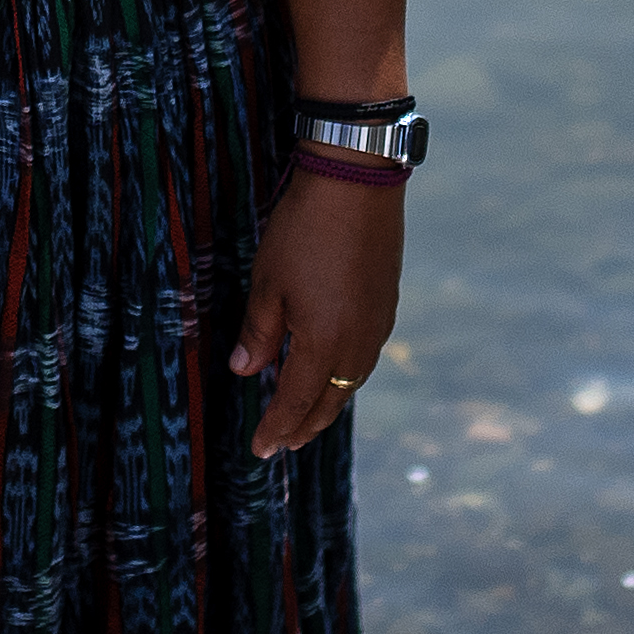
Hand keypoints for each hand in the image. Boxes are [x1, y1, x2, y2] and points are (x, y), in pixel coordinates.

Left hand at [231, 166, 401, 458]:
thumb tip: (246, 371)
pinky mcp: (387, 304)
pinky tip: (332, 370)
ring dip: (327, 402)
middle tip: (283, 443)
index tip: (260, 450)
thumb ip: (259, 333)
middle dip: (304, 426)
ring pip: (351, 381)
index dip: (276, 427)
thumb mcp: (267, 283)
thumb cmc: (304, 231)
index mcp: (324, 343)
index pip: (296, 402)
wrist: (357, 184)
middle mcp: (358, 343)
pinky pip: (364, 357)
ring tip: (306, 415)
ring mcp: (378, 325)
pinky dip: (344, 375)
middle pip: (330, 401)